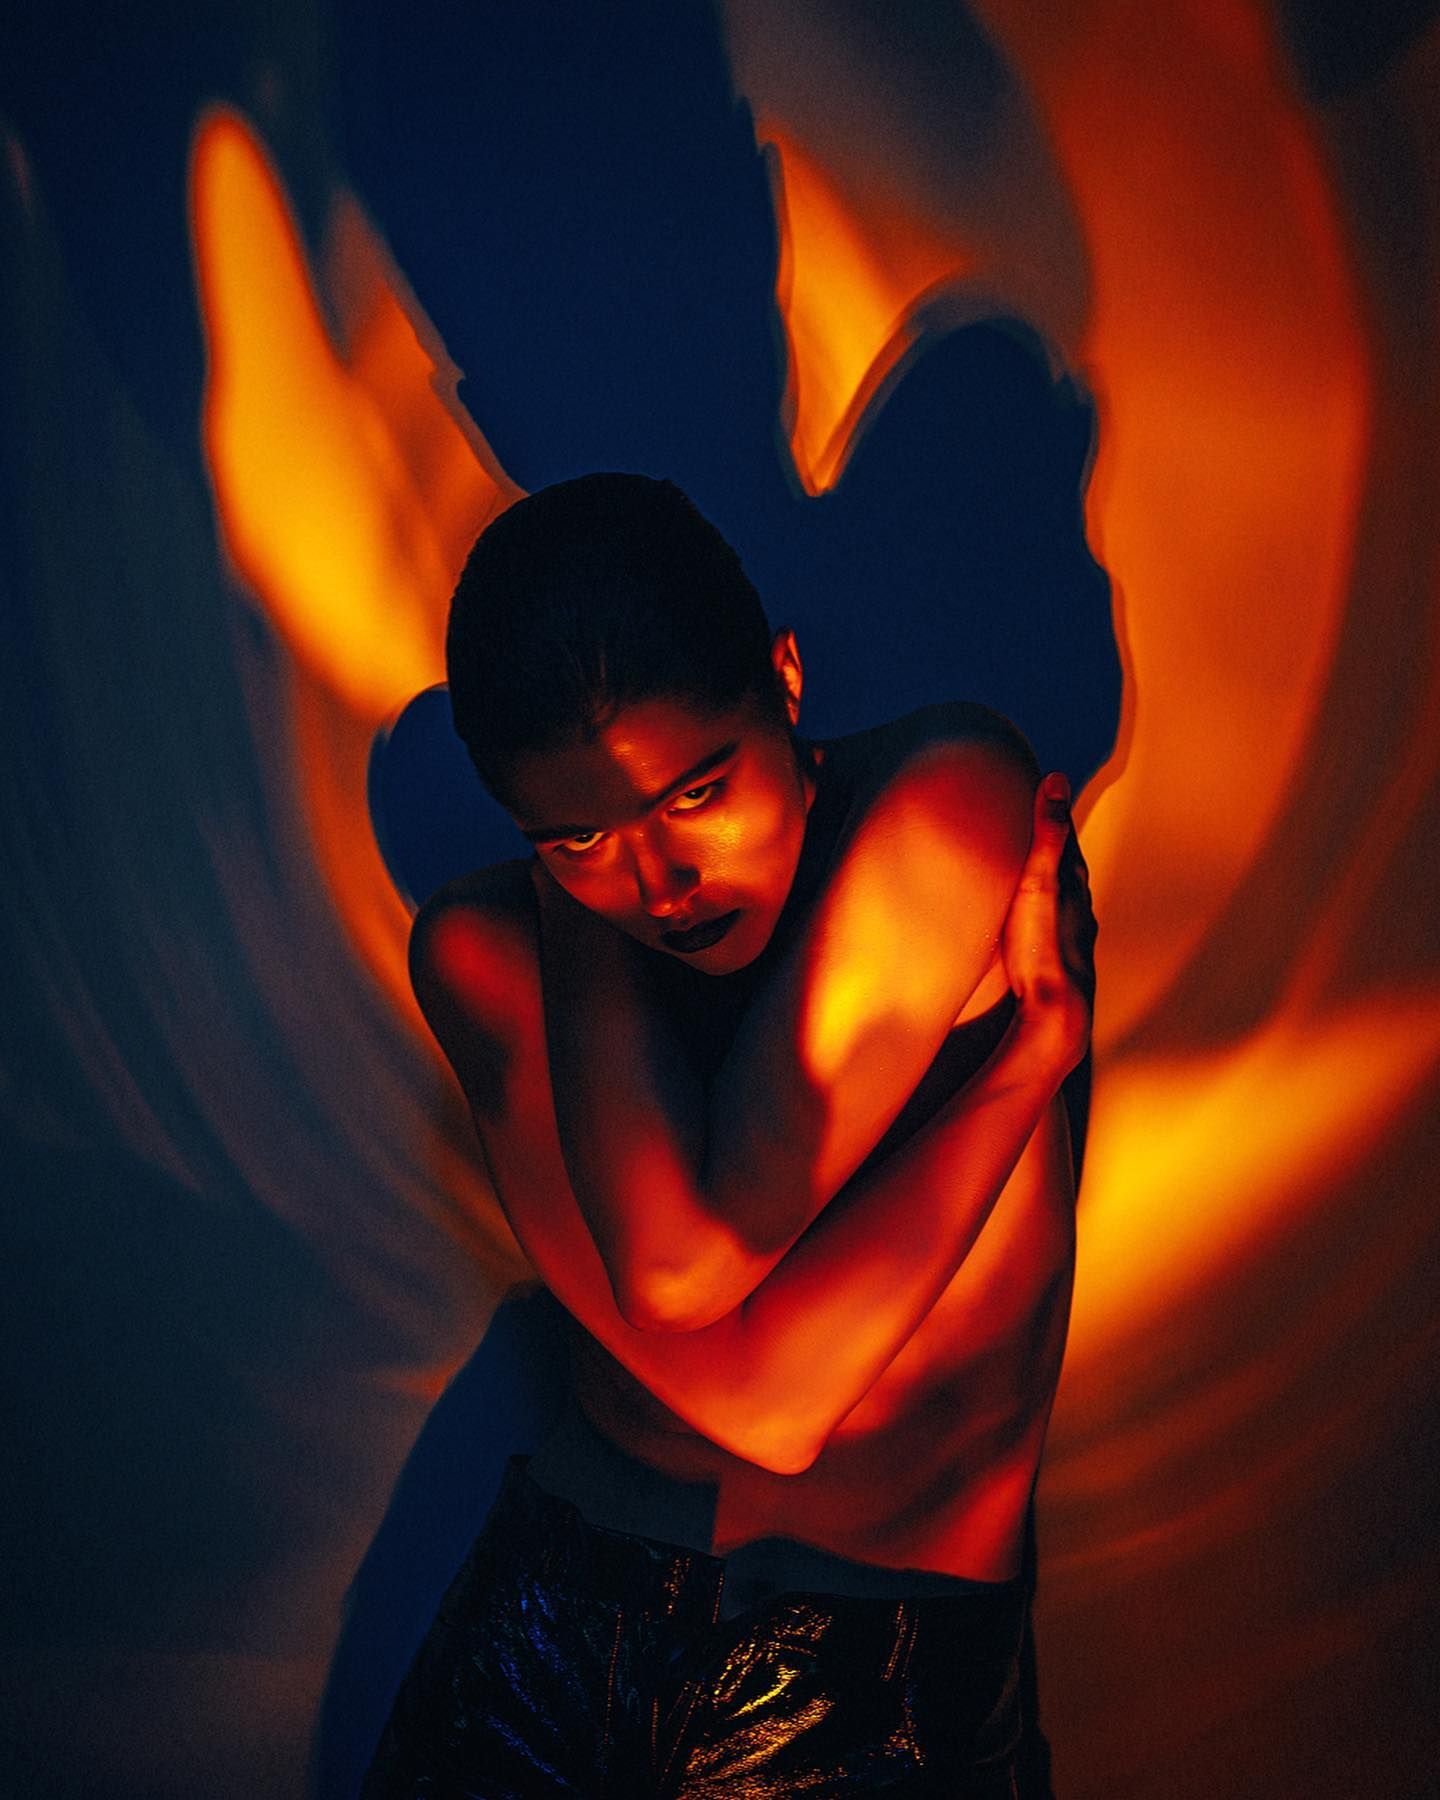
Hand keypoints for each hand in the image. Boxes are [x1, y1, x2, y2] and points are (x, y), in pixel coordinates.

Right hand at [1001, 773, 1095, 1073]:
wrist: (1054, 1014)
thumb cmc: (1042, 948)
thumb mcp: (1038, 883)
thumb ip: (1046, 834)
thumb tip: (1056, 779)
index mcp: (1075, 889)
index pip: (1067, 844)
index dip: (1056, 819)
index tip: (1047, 793)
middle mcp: (1081, 914)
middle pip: (1071, 874)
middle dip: (1058, 852)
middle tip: (1042, 831)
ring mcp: (1073, 943)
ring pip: (1067, 907)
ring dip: (1055, 890)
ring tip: (1039, 879)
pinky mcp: (1060, 968)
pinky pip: (1055, 934)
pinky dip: (1048, 921)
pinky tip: (1036, 931)